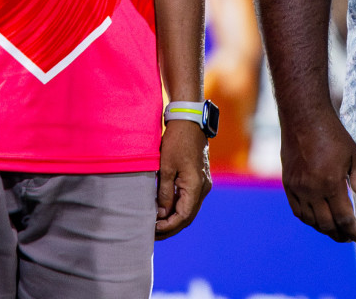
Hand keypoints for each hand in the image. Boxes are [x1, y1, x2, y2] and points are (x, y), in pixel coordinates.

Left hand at [156, 120, 211, 238]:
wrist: (189, 122)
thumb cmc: (176, 142)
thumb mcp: (166, 167)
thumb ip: (164, 193)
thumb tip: (161, 214)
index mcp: (196, 186)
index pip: (183, 217)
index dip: (167, 227)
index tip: (152, 230)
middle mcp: (203, 188)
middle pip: (187, 217)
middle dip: (170, 227)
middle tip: (151, 234)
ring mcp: (203, 184)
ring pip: (189, 210)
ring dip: (173, 219)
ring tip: (156, 225)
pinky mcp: (199, 179)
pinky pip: (189, 200)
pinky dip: (177, 209)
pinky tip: (164, 211)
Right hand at [280, 112, 355, 243]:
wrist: (304, 119)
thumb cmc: (334, 136)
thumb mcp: (355, 158)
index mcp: (331, 182)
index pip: (344, 218)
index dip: (354, 232)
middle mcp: (312, 189)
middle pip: (327, 224)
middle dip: (340, 234)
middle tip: (350, 237)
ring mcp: (297, 188)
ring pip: (311, 221)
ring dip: (325, 229)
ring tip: (336, 230)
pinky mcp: (287, 185)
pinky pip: (298, 212)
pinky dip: (309, 220)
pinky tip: (319, 220)